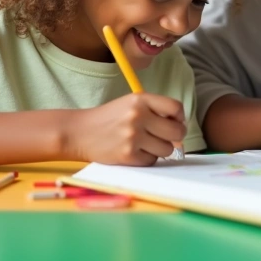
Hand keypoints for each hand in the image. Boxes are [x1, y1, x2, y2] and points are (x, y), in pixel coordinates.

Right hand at [67, 93, 186, 165]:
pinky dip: (146, 158)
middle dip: (175, 137)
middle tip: (165, 137)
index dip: (180, 117)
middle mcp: (138, 116)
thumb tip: (180, 129)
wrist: (79, 132)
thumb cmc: (109, 118)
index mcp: (140, 99)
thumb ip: (154, 111)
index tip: (175, 122)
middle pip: (177, 132)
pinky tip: (134, 152)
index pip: (176, 108)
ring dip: (159, 149)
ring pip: (167, 149)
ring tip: (145, 144)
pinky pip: (152, 160)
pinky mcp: (128, 155)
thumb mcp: (130, 104)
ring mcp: (133, 136)